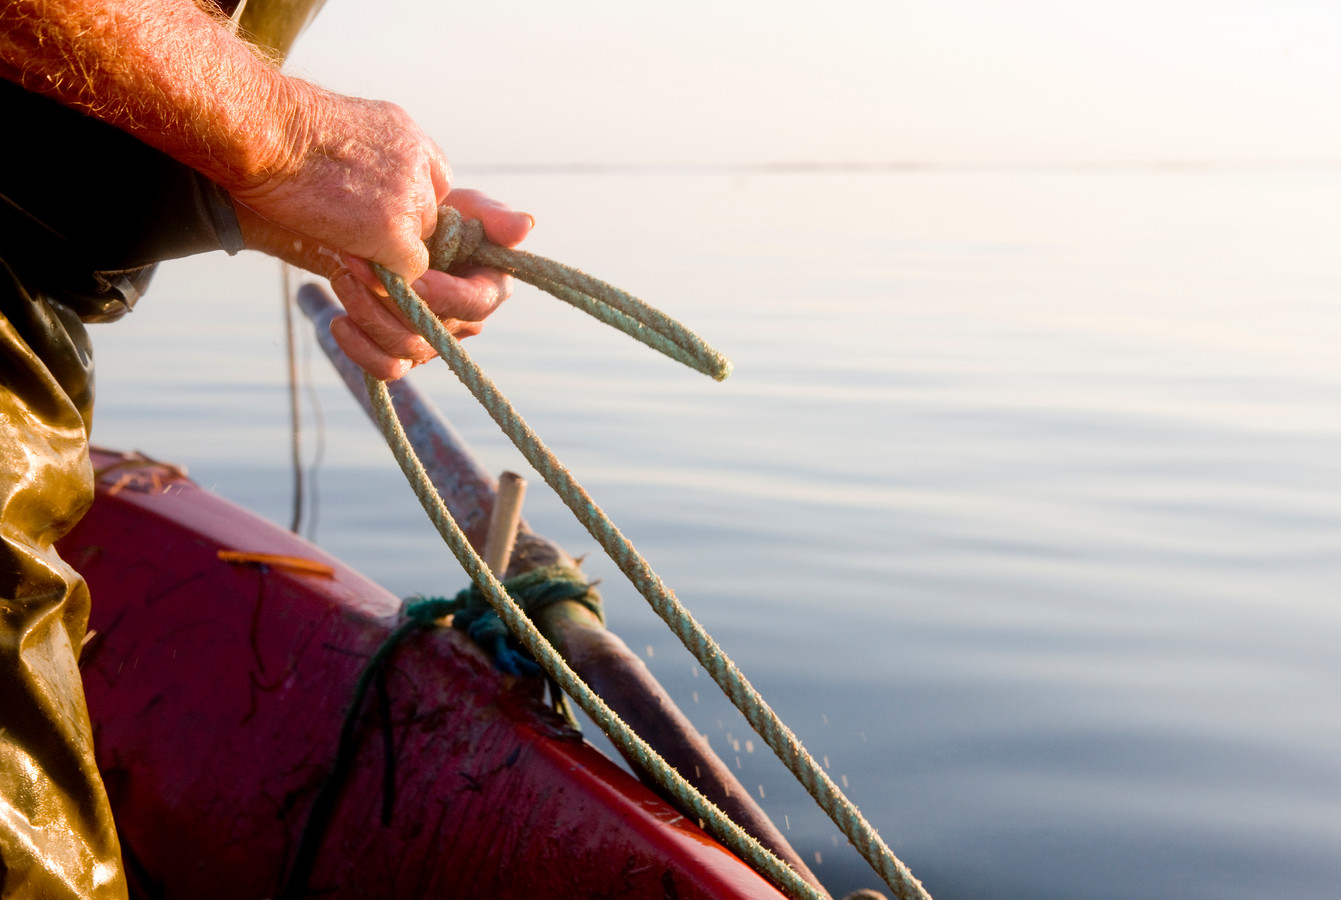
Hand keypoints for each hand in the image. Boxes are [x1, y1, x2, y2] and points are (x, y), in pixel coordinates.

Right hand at [229, 84, 450, 282]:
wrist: (264, 129)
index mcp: (405, 134)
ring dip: (387, 250)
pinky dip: (386, 276)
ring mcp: (410, 196)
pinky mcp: (393, 230)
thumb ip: (364, 160)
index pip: (431, 181)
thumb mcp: (335, 130)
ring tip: (344, 243)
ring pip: (418, 242)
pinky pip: (409, 270)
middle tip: (354, 231)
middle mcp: (417, 162)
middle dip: (396, 227)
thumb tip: (358, 192)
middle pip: (426, 213)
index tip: (378, 211)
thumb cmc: (275, 127)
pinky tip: (354, 264)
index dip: (407, 203)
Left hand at [238, 189, 534, 380]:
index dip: (446, 296)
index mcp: (488, 289)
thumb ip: (493, 216)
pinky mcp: (402, 353)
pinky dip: (359, 349)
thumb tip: (525, 226)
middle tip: (355, 262)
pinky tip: (338, 320)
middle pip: (433, 332)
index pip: (475, 303)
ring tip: (342, 277)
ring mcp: (433, 342)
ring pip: (405, 350)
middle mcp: (464, 323)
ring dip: (368, 315)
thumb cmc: (436, 214)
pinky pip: (385, 369)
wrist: (391, 230)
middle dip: (390, 300)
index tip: (414, 278)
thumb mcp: (466, 206)